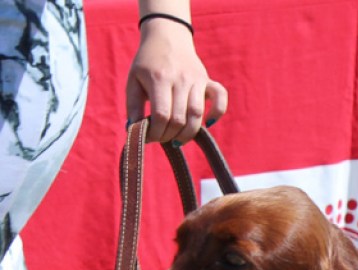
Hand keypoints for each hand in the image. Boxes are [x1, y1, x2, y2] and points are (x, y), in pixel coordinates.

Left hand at [126, 18, 227, 143]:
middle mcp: (180, 79)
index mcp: (159, 78)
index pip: (161, 115)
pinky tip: (208, 123)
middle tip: (163, 138)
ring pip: (197, 115)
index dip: (156, 132)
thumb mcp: (133, 81)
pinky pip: (220, 99)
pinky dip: (217, 113)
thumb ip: (132, 106)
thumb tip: (134, 131)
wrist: (167, 37)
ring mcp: (196, 80)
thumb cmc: (148, 63)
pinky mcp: (208, 81)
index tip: (151, 138)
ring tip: (178, 139)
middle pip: (179, 119)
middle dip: (170, 135)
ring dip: (188, 133)